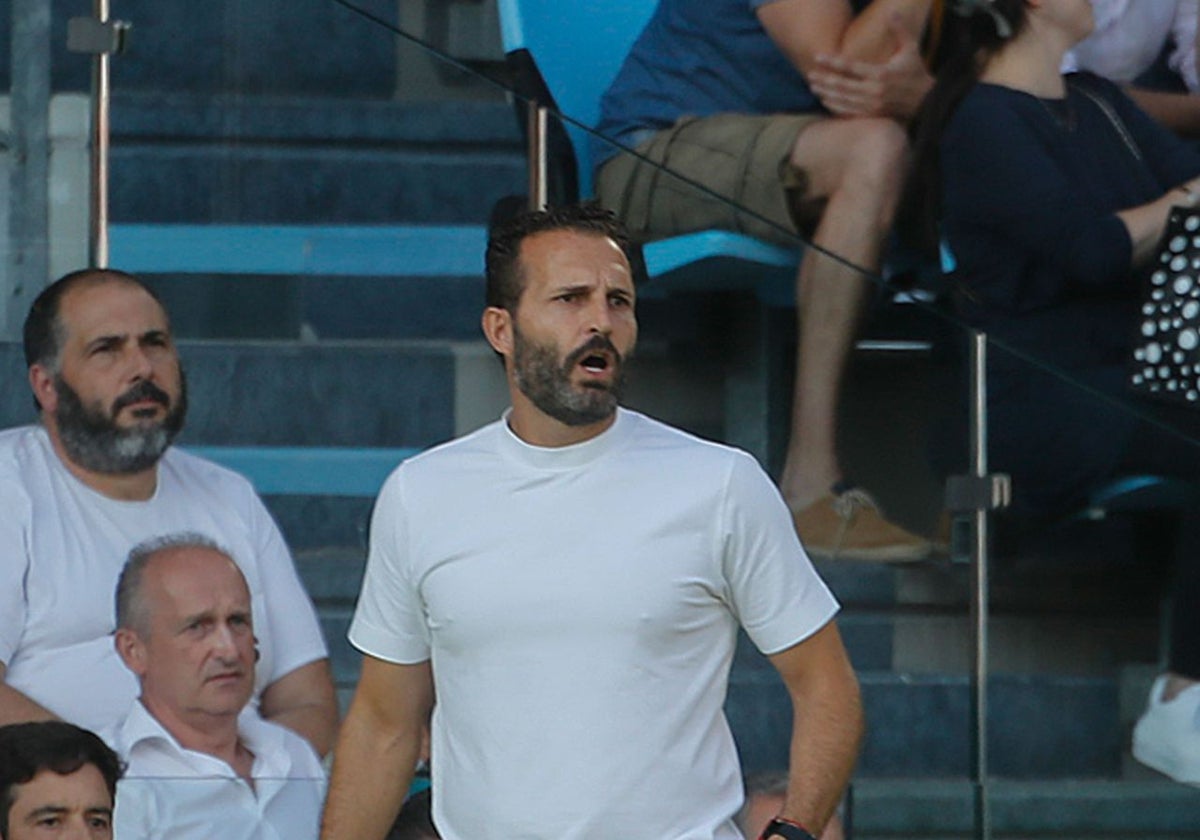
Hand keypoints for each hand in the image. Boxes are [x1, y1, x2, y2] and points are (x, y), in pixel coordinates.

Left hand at [807, 15, 932, 120]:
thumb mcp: (911, 48)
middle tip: (809, 74)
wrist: (927, 100)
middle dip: (824, 79)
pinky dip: (836, 106)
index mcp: (881, 73)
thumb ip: (900, 30)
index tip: (817, 57)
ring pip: (843, 99)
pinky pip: (849, 111)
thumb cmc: (916, 71)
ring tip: (813, 87)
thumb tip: (892, 10)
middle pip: (842, 85)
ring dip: (826, 93)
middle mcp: (874, 91)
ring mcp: (872, 105)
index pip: (850, 66)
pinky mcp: (872, 114)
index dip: (832, 61)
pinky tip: (825, 101)